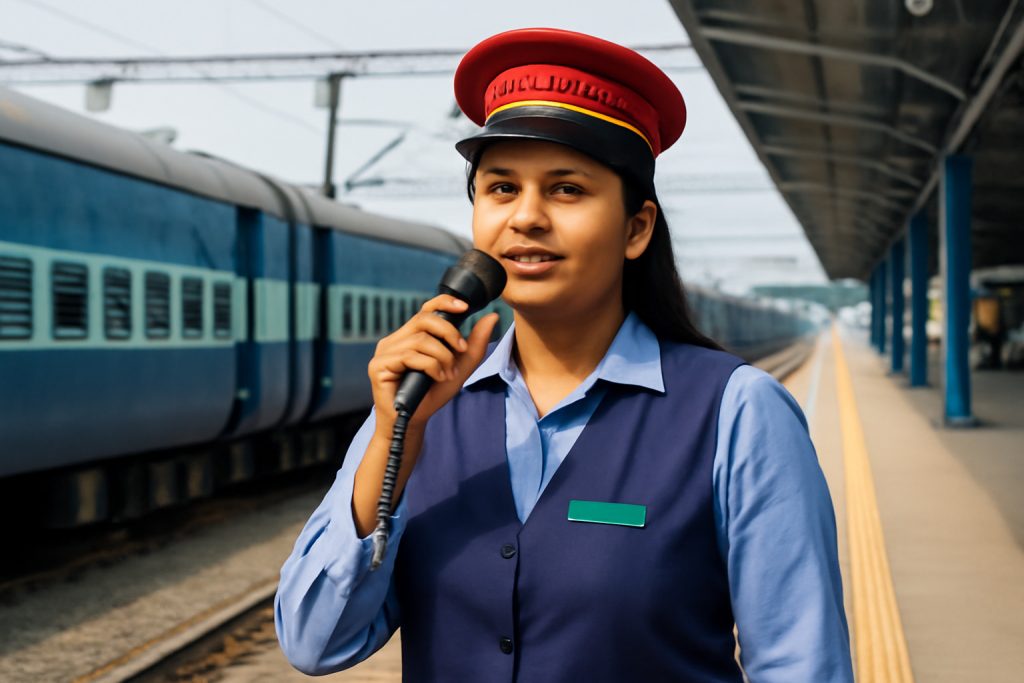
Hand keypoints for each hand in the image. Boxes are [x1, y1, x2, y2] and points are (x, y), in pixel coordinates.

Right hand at [367, 294, 499, 435]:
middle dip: (449, 332)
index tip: (465, 307)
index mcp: (411, 336)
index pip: (426, 309)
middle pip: (424, 319)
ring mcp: (384, 352)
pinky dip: (430, 366)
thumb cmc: (433, 394)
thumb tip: (492, 317)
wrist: (414, 421)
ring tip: (448, 374)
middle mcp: (395, 340)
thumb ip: (475, 344)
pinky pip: (409, 356)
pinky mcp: (378, 366)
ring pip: (420, 339)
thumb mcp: (460, 367)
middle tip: (461, 350)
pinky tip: (437, 377)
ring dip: (442, 356)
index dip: (444, 302)